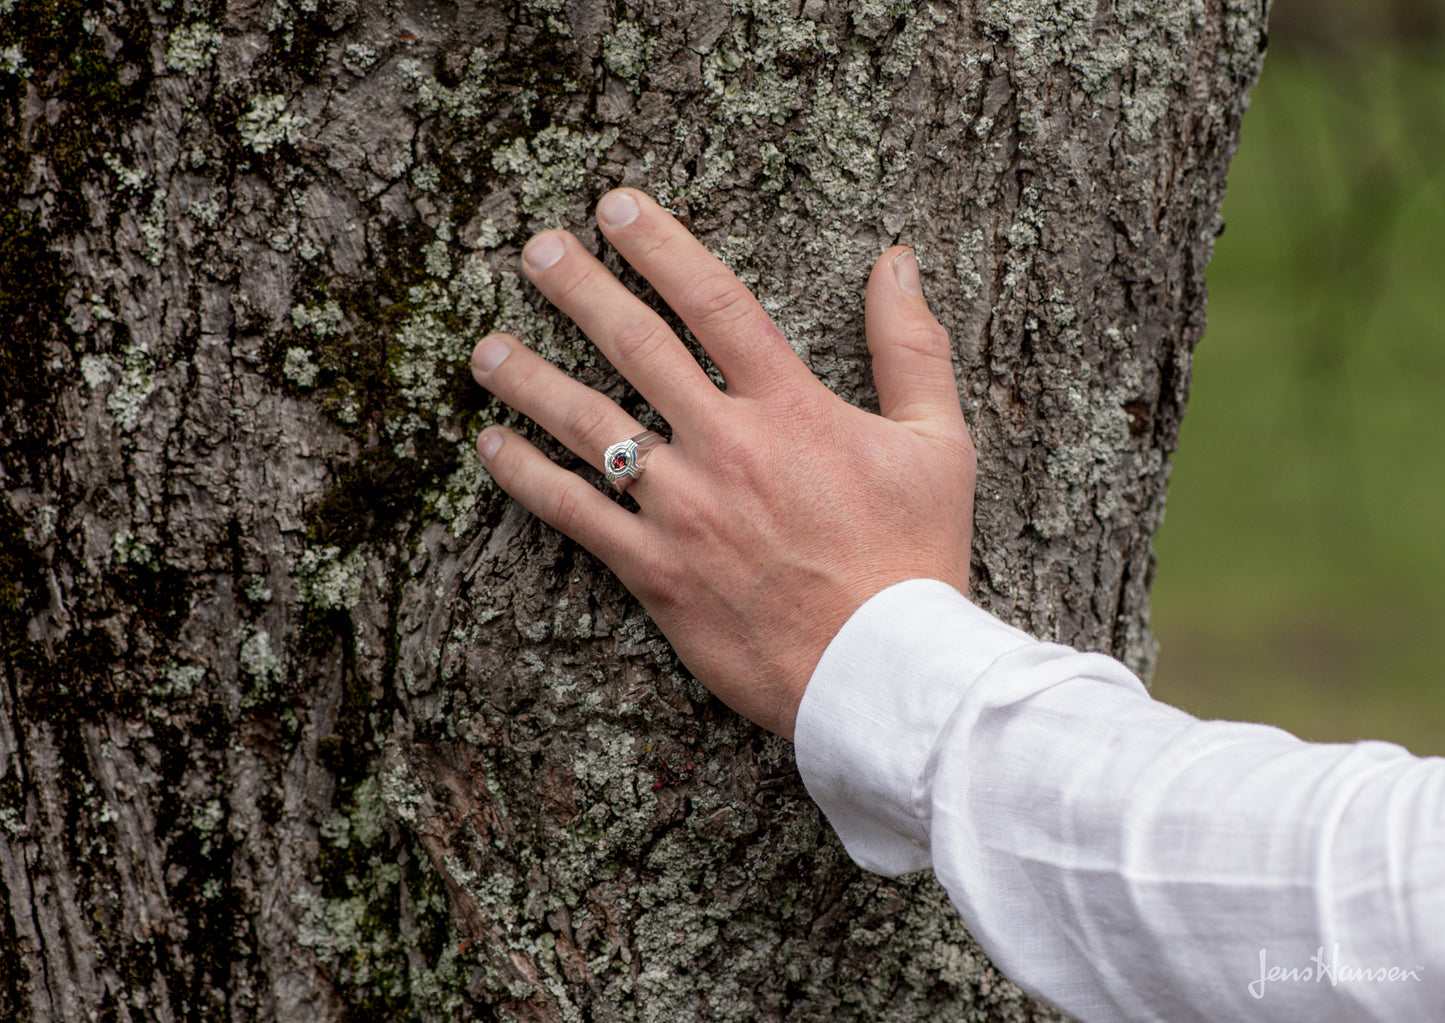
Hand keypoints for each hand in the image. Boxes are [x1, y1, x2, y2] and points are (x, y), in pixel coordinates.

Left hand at [470, 190, 974, 738]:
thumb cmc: (916, 556)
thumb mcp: (938, 443)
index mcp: (792, 407)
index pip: (713, 302)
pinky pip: (575, 516)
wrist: (884, 670)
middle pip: (637, 347)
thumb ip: (912, 347)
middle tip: (535, 250)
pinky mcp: (656, 572)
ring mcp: (684, 510)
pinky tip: (490, 448)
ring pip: (588, 426)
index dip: (659, 245)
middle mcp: (726, 445)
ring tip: (485, 348)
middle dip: (579, 289)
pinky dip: (526, 478)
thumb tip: (897, 263)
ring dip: (530, 379)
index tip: (614, 207)